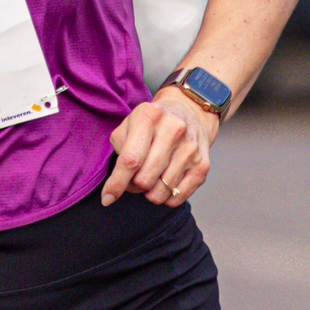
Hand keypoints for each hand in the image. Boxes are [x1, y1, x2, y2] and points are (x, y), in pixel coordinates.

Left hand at [102, 90, 214, 208]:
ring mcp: (190, 148)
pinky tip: (165, 184)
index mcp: (150, 116)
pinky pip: (178, 197)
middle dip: (134, 185)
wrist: (189, 110)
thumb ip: (119, 149)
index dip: (117, 183)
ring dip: (150, 192)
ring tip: (152, 177)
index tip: (107, 198)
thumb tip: (118, 184)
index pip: (130, 160)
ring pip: (160, 192)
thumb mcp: (129, 123)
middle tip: (135, 176)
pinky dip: (167, 198)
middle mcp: (173, 130)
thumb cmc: (153, 122)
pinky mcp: (203, 164)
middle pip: (144, 179)